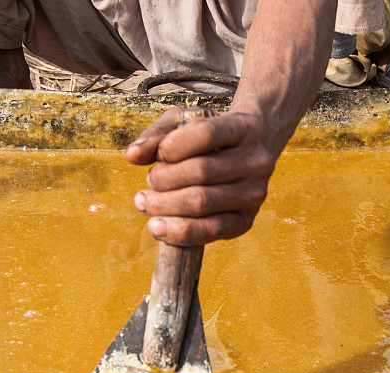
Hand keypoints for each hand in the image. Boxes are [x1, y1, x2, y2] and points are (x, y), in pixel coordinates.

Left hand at [125, 107, 274, 245]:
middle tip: (147, 183)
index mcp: (245, 128)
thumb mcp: (185, 123)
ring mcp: (255, 193)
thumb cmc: (211, 136)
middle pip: (201, 171)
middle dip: (163, 179)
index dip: (173, 145)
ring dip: (163, 206)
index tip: (159, 154)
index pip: (206, 133)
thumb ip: (157, 135)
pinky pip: (212, 230)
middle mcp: (256, 161)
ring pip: (202, 203)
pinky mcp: (247, 220)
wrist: (251, 153)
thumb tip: (132, 155)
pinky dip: (180, 232)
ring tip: (144, 202)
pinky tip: (157, 227)